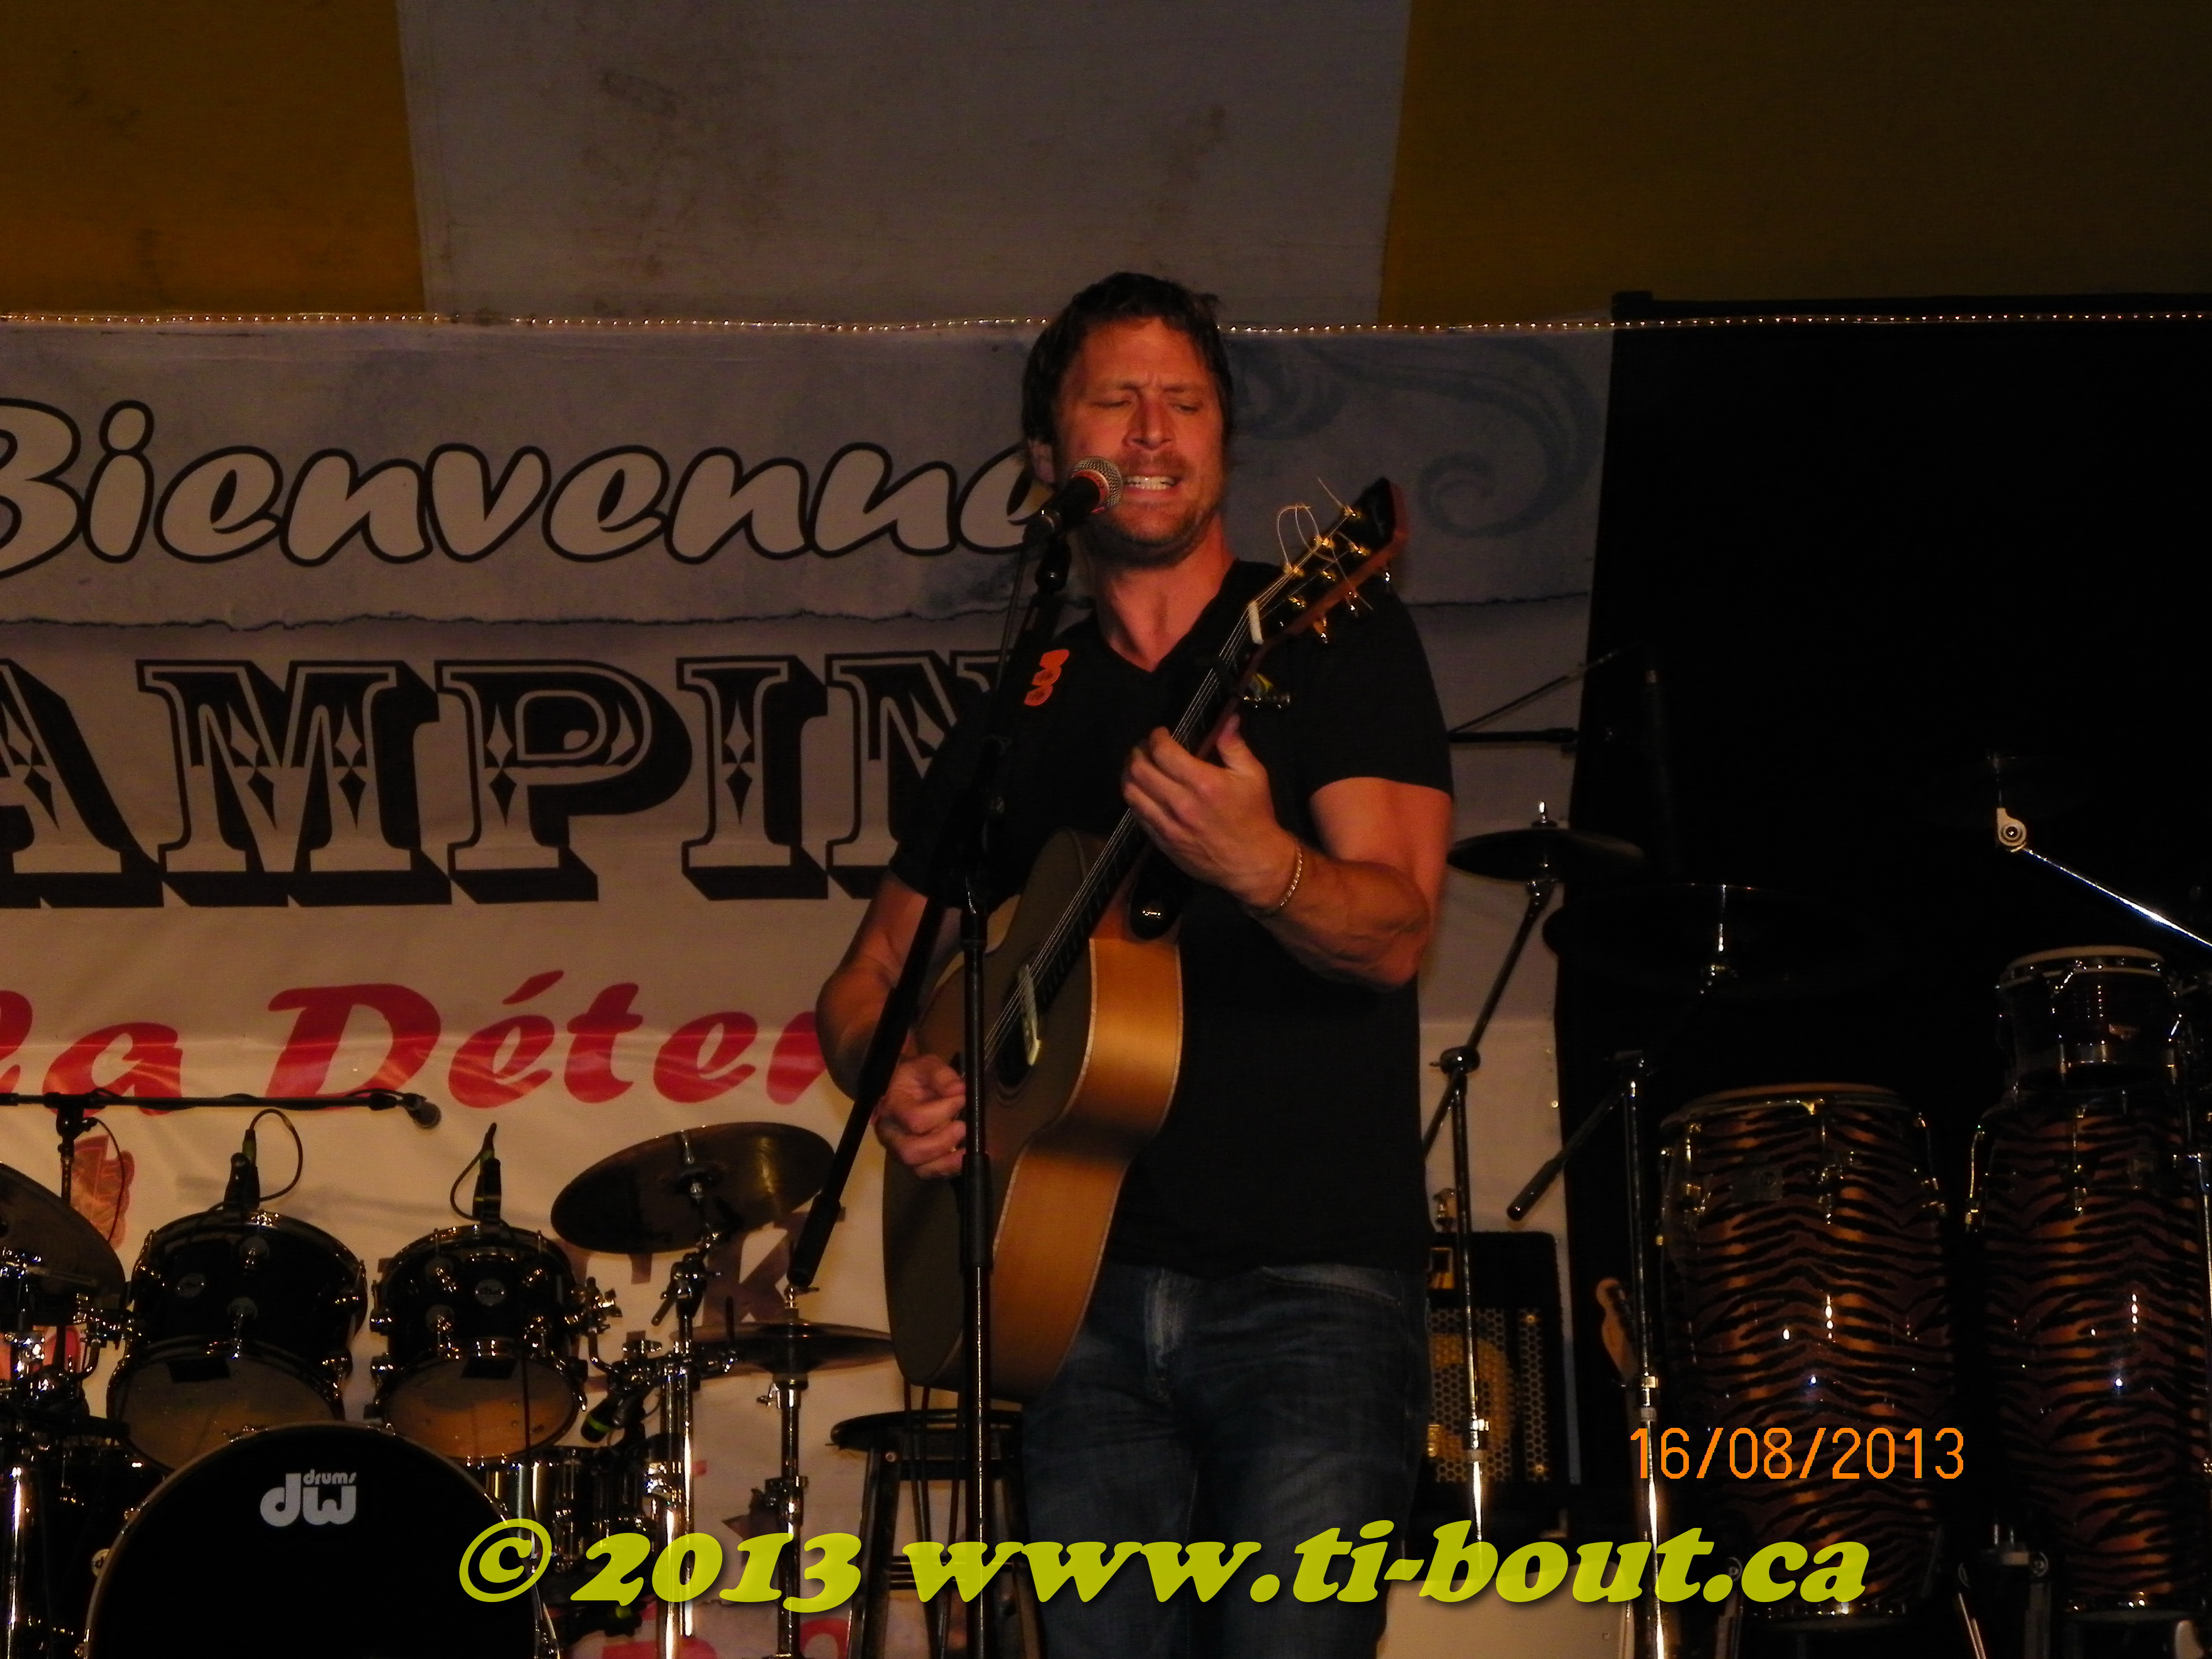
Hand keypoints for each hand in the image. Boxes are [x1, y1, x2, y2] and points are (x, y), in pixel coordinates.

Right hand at [872, 1052, 966, 1178]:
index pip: (914, 1119)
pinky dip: (949, 1169)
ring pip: (920, 1169)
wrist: (899, 1089)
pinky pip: (929, 1173)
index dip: (941, 1112)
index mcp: (891, 1108)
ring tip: (967, 1148)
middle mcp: (891, 1135)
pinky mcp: (914, 1161)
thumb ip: (942, 1075)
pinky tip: (965, 1158)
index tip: (961, 1099)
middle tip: (962, 1126)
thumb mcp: (925, 1066)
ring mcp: (900, 1151)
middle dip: (942, 1142)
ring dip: (947, 1161)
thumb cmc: (913, 1078)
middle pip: (911, 1151)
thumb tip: (959, 1090)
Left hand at [1121, 713, 1296, 907]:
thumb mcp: (1253, 776)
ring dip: (1129, 774)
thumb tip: (1227, 719)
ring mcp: (1168, 825)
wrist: (1253, 863)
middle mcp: (1180, 803)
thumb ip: (1234, 745)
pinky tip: (1143, 791)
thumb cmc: (1255, 817)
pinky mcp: (1162, 841)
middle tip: (1145, 748)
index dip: (1156, 737)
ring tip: (1137, 767)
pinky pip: (1137, 815)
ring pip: (1131, 792)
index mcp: (1203, 782)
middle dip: (1138, 752)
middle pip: (1140, 769)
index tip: (1160, 734)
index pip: (1163, 751)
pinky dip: (1135, 798)